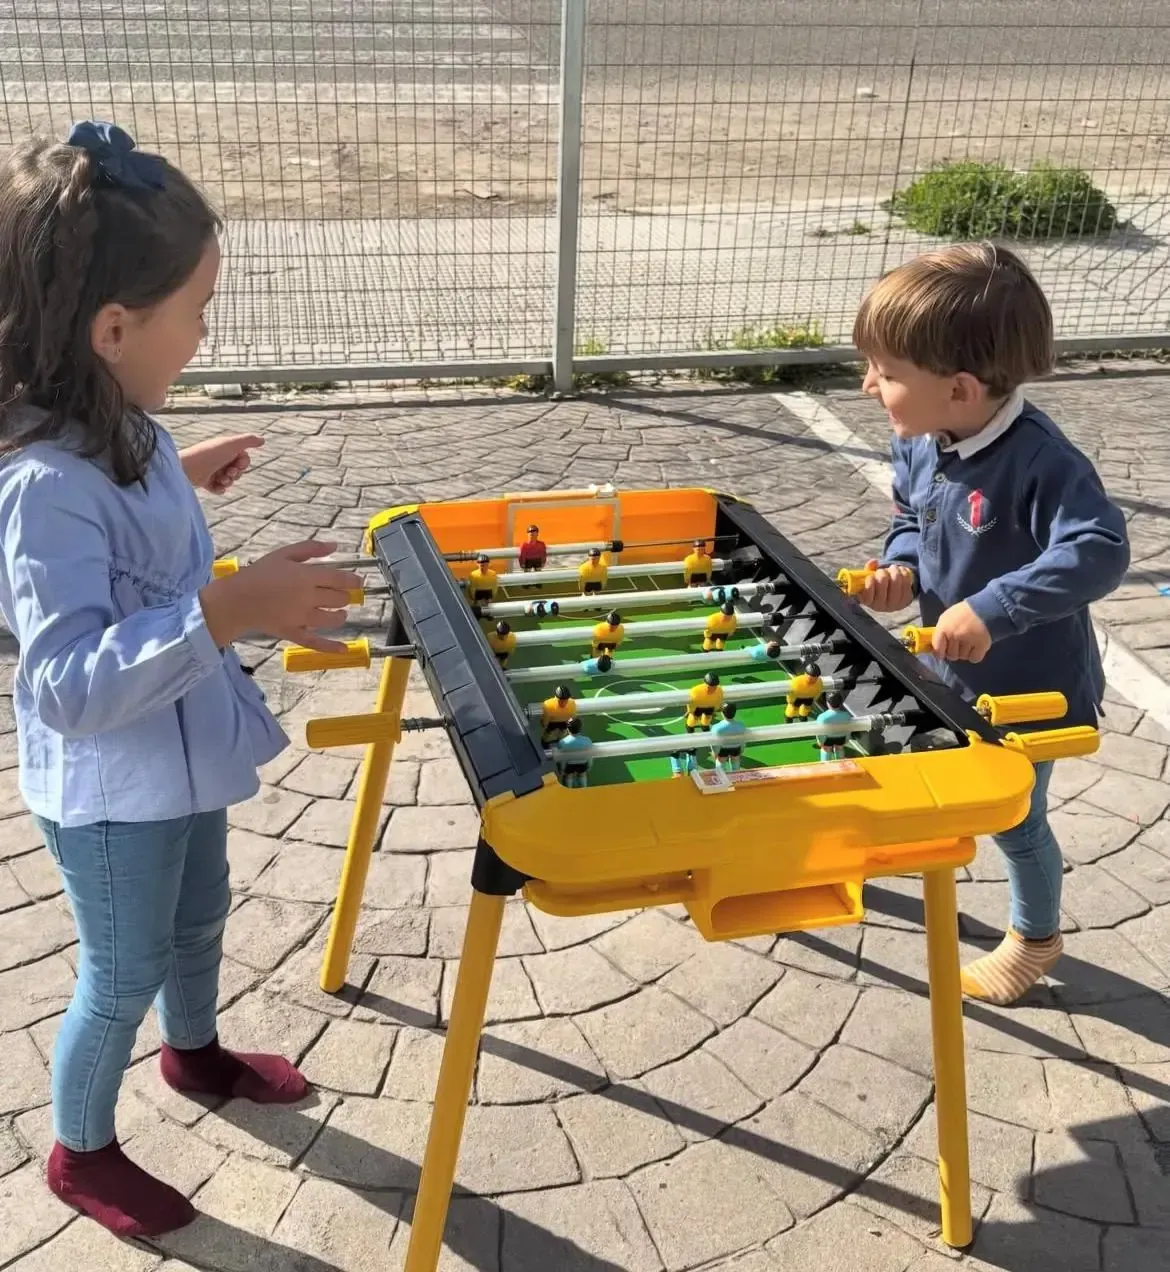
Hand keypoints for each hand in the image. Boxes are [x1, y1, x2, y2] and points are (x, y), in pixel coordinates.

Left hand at [180, 433, 263, 493]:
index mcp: (225, 449)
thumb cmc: (209, 454)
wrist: (187, 468)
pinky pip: (219, 489)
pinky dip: (220, 489)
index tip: (238, 463)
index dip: (244, 463)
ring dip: (229, 481)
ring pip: (230, 480)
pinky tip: (215, 486)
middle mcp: (219, 459)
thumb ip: (248, 441)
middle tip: (229, 472)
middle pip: (238, 470)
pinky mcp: (206, 482)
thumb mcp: (231, 444)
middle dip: (236, 473)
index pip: (243, 458)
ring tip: (221, 479)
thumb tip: (263, 439)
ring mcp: (212, 471)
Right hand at [199, 540, 364, 650]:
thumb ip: (311, 549)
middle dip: (344, 597)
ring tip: (340, 613)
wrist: (236, 599)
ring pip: (332, 619)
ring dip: (340, 616)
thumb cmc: (260, 573)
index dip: (353, 581)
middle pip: (338, 599)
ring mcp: (301, 617)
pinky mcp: (293, 633)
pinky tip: (344, 648)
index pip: (339, 579)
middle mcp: (307, 597)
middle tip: (340, 596)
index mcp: (306, 576)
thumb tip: (335, 545)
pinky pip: (315, 642)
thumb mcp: (284, 554)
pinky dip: (331, 647)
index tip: (359, 582)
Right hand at [857, 558, 915, 611]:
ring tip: (892, 568)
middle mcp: (881, 605)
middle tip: (882, 570)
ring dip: (893, 570)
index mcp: (868, 601)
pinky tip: (900, 571)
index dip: (869, 580)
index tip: (871, 576)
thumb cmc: (876, 587)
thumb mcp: (869, 579)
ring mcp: (894, 604)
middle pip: (882, 581)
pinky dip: (903, 572)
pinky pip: (906, 581)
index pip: (868, 590)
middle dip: (882, 572)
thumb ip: (868, 570)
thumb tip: (873, 562)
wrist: (891, 598)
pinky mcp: (906, 599)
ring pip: (895, 580)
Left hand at [932, 601, 991, 662]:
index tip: (943, 654)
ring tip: (970, 641)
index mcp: (944, 628)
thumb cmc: (964, 613)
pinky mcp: (981, 645)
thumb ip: (941, 631)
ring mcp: (968, 641)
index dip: (940, 653)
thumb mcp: (947, 617)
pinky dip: (975, 655)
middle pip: (951, 655)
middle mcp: (954, 635)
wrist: (986, 608)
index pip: (937, 648)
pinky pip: (974, 659)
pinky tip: (977, 646)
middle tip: (961, 644)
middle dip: (955, 652)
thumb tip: (936, 647)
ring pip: (963, 657)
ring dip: (966, 652)